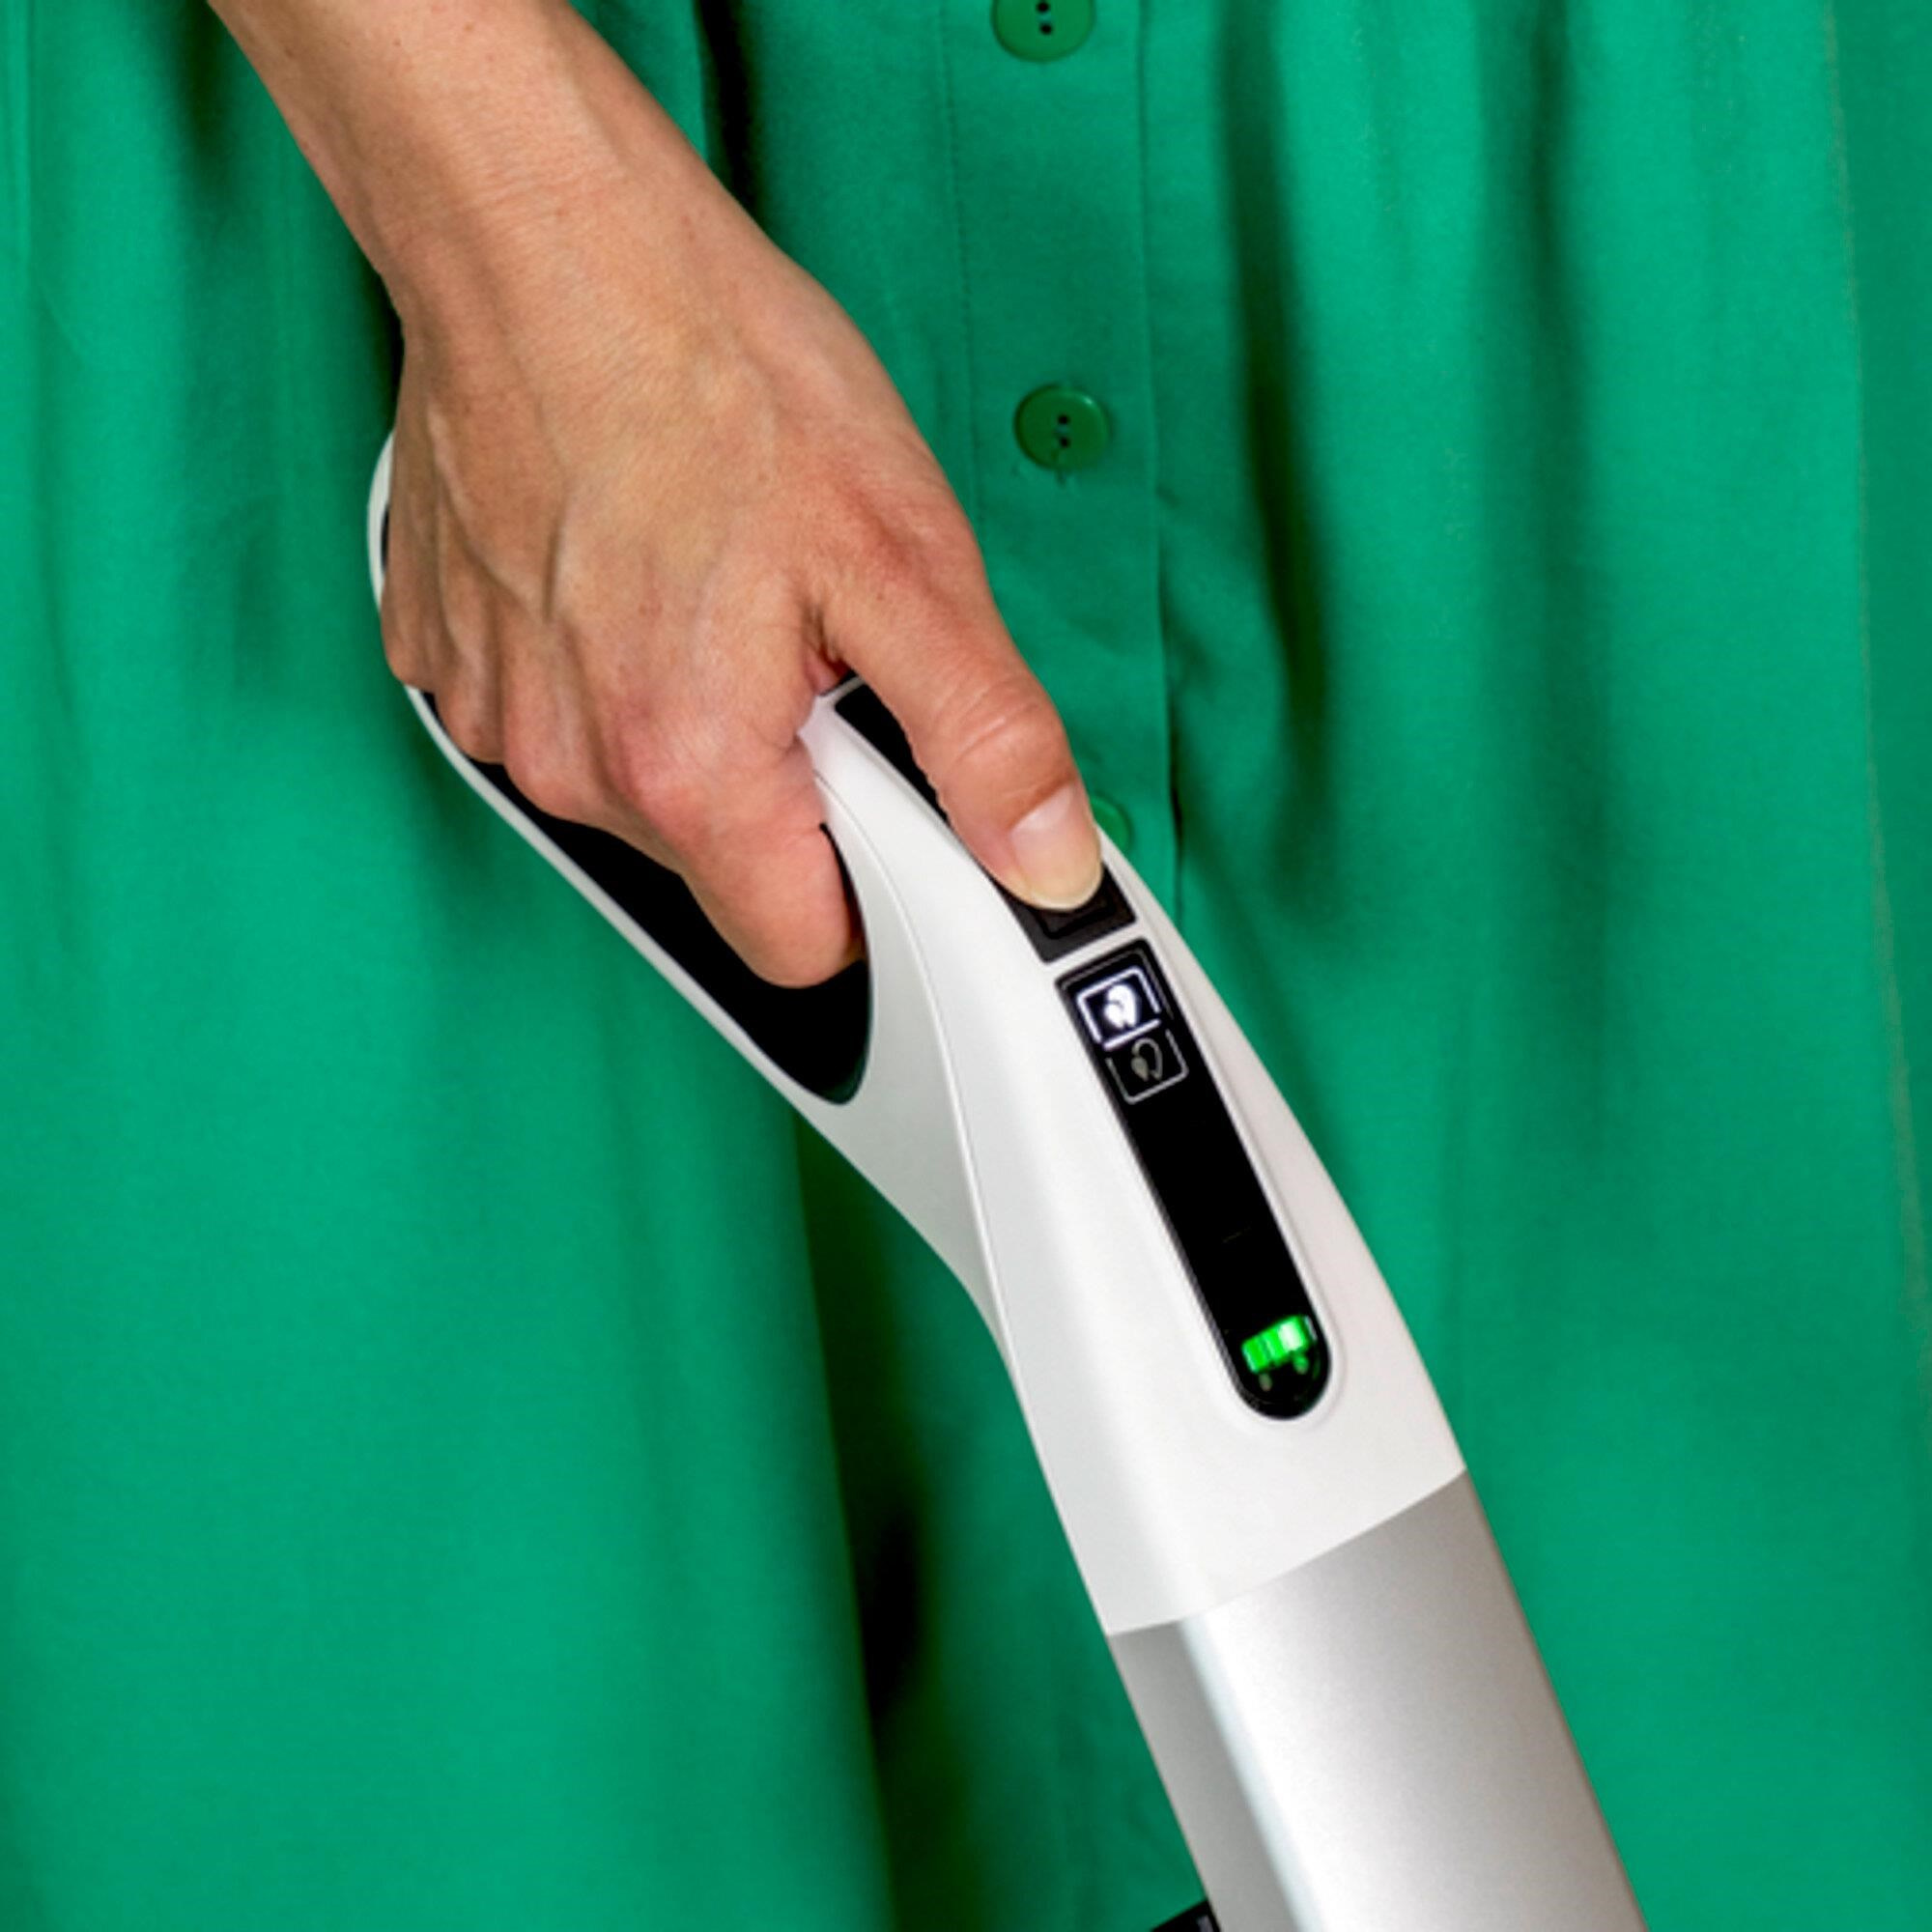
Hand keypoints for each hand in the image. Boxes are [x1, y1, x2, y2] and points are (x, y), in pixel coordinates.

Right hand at [213, 0, 1101, 985]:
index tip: (897, 800)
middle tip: (813, 648)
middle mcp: (570, 768)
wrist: (537, 234)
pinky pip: (559, 716)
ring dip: (699, 723)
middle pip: (724, 870)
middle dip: (791, 789)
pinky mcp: (447, 652)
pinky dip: (608, 668)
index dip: (877, 887)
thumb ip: (985, 736)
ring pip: (641, 793)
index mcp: (688, 772)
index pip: (808, 947)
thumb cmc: (711, 367)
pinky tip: (633, 564)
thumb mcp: (905, 556)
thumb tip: (1044, 860)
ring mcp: (494, 713)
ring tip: (722, 582)